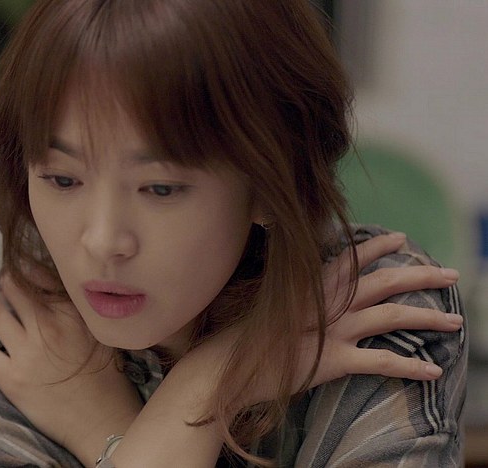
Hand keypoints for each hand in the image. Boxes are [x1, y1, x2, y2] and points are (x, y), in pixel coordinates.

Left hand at [0, 275, 141, 466]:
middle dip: (5, 281)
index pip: (42, 278)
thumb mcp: (102, 334)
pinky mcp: (11, 378)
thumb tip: (66, 291)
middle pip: (16, 291)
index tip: (20, 263)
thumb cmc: (109, 380)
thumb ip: (82, 311)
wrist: (101, 421)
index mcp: (72, 314)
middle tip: (0, 278)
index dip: (27, 268)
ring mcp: (27, 352)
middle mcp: (47, 327)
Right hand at [178, 232, 462, 407]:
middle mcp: (326, 301)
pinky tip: (433, 371)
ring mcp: (332, 329)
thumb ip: (289, 292)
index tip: (402, 239)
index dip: (379, 246)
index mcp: (309, 284)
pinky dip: (411, 368)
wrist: (225, 366)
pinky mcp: (335, 360)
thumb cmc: (238, 336)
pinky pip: (383, 362)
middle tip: (451, 274)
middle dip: (422, 275)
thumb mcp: (264, 302)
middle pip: (385, 282)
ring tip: (456, 322)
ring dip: (429, 318)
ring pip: (393, 316)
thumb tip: (300, 288)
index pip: (352, 257)